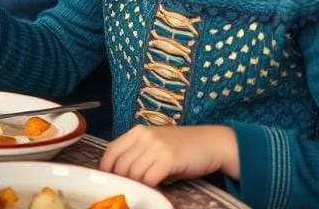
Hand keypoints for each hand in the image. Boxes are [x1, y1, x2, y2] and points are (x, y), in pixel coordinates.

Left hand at [101, 125, 238, 184]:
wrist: (212, 144)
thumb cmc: (182, 148)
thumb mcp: (155, 144)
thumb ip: (138, 154)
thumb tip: (120, 174)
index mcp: (137, 131)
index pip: (111, 150)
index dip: (107, 167)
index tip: (110, 179)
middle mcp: (145, 137)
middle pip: (121, 164)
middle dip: (124, 179)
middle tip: (131, 187)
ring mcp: (157, 147)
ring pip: (134, 173)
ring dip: (139, 184)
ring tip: (147, 186)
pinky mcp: (169, 159)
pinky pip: (150, 178)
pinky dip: (151, 186)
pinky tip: (157, 186)